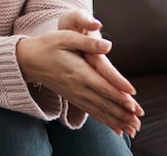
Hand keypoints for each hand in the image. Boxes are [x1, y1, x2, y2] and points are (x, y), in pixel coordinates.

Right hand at [16, 27, 142, 136]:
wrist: (27, 60)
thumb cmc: (47, 45)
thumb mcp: (65, 37)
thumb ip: (88, 41)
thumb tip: (108, 45)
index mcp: (78, 71)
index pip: (102, 86)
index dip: (118, 95)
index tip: (133, 104)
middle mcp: (77, 86)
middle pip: (103, 102)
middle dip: (122, 113)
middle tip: (139, 121)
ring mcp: (75, 94)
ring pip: (99, 110)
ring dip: (116, 120)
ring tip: (133, 129)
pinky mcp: (73, 98)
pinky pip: (92, 112)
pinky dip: (105, 121)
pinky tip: (117, 128)